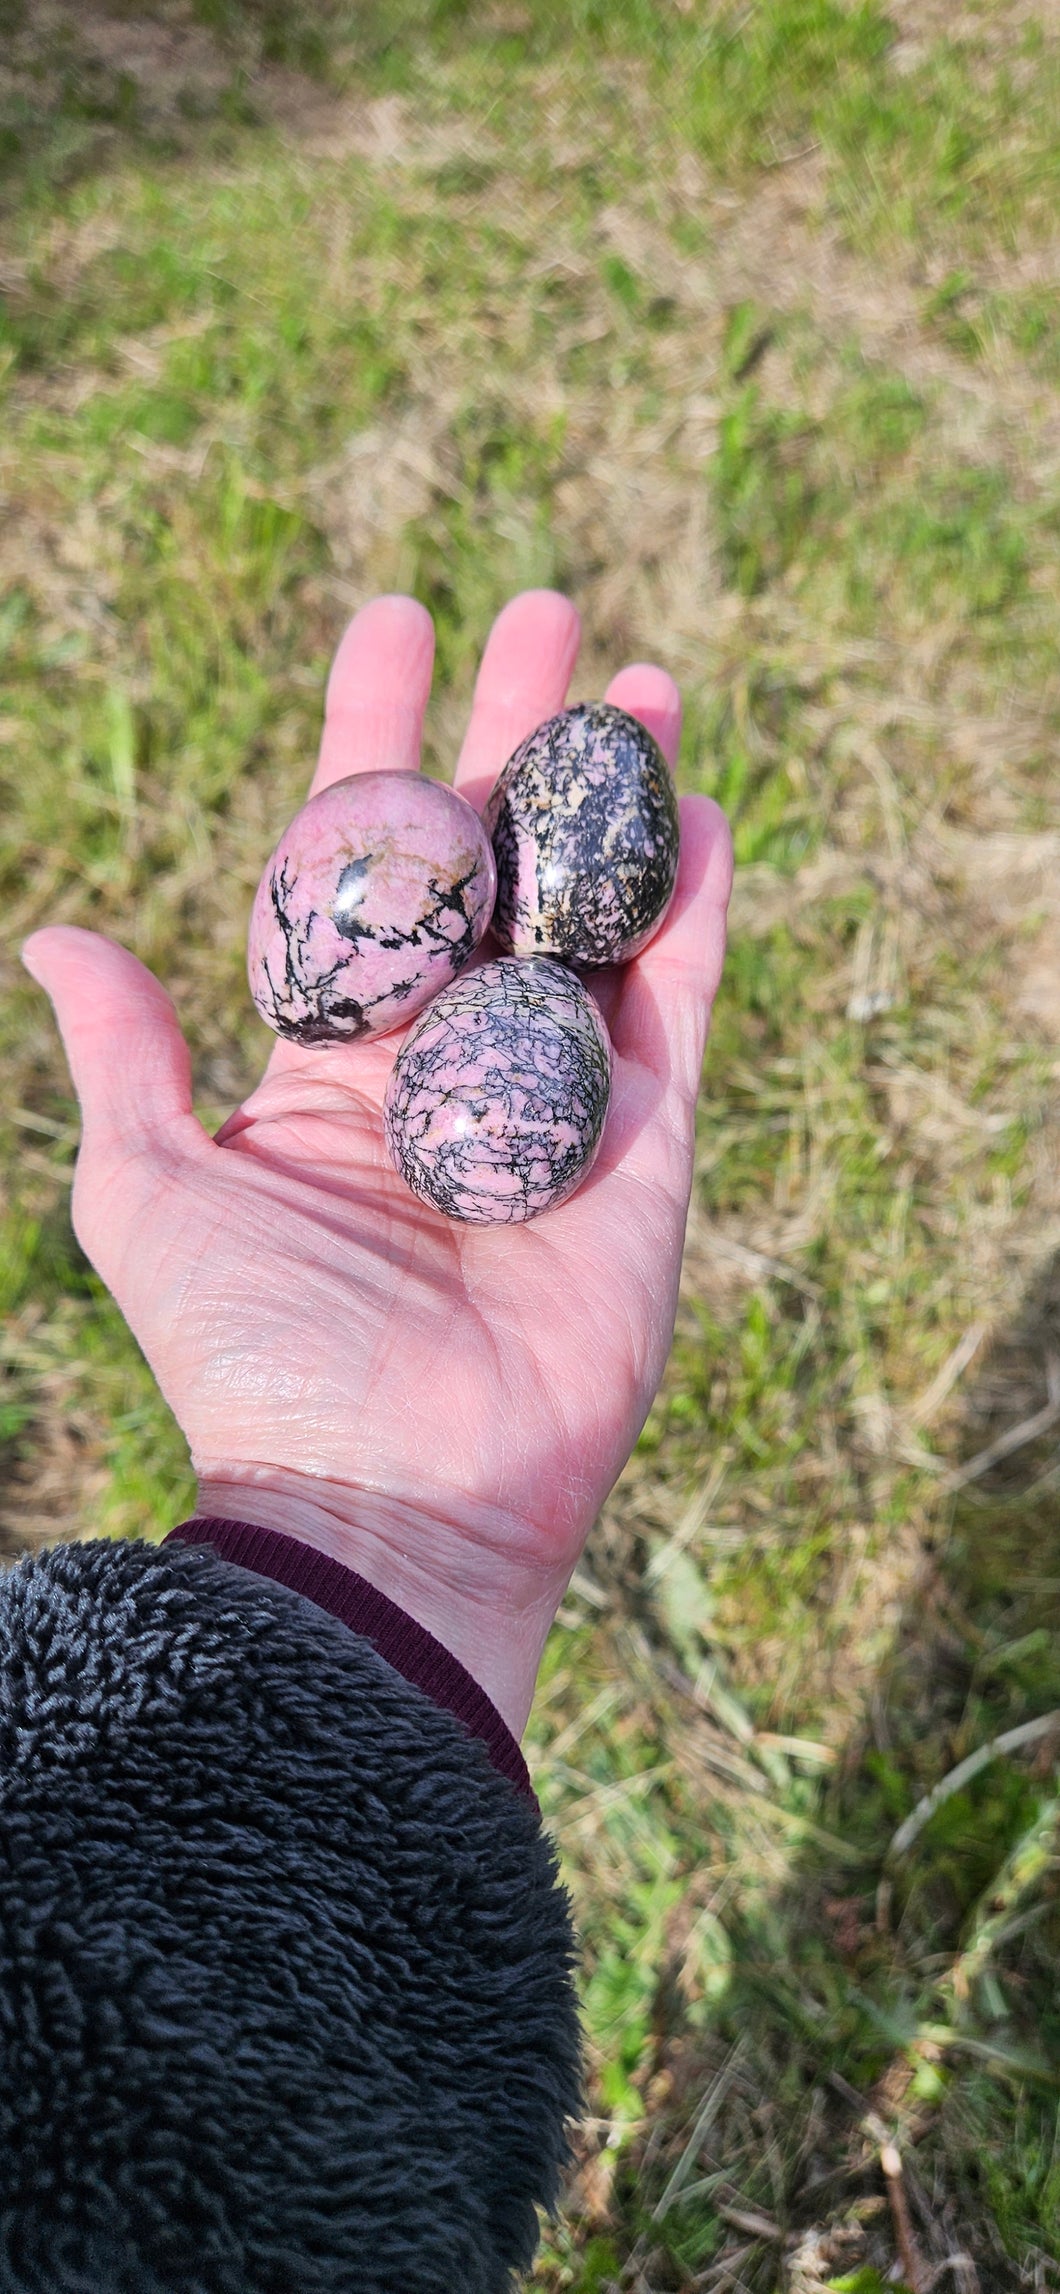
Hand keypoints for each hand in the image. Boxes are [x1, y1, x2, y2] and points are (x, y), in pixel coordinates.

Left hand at [22, 591, 731, 1733]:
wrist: (383, 1502)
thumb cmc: (250, 1357)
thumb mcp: (151, 1191)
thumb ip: (128, 1057)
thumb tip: (55, 931)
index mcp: (330, 1059)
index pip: (359, 865)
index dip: (374, 736)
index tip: (392, 620)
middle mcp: (445, 1062)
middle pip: (490, 864)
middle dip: (513, 737)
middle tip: (542, 611)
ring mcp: (550, 1101)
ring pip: (589, 914)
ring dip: (615, 799)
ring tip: (641, 682)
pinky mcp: (643, 1155)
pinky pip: (671, 1014)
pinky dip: (689, 917)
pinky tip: (702, 819)